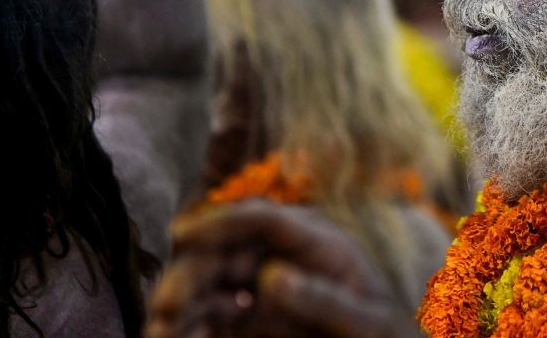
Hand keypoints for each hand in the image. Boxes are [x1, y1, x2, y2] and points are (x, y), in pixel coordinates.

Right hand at [146, 201, 413, 337]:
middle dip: (191, 275)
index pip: (261, 219)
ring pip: (211, 286)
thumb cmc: (384, 332)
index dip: (219, 221)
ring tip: (162, 330)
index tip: (182, 236)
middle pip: (225, 252)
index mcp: (315, 241)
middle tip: (167, 307)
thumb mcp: (364, 320)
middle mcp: (281, 257)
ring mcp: (264, 288)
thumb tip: (270, 278)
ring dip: (182, 304)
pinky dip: (194, 327)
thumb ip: (324, 300)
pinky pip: (214, 317)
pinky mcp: (252, 319)